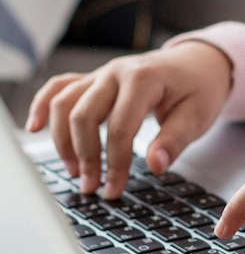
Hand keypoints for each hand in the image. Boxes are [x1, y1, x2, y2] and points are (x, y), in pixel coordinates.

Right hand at [27, 41, 231, 198]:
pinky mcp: (95, 80)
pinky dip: (43, 106)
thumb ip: (175, 141)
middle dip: (86, 156)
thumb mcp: (197, 117)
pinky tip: (35, 128)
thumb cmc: (199, 90)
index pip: (120, 127)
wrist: (197, 65)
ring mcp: (102, 74)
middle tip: (92, 187)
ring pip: (65, 103)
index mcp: (143, 79)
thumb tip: (156, 166)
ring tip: (74, 171)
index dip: (115, 163)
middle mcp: (116, 73)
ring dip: (63, 140)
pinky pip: (60, 88)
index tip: (115, 189)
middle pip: (84, 115)